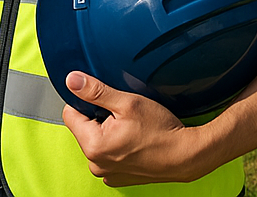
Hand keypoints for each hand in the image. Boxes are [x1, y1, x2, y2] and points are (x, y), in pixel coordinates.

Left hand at [62, 72, 204, 186]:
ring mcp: (108, 173)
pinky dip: (115, 144)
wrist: (187, 155)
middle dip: (97, 116)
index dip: (85, 101)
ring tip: (129, 127)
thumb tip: (71, 80)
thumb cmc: (161, 130)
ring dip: (106, 130)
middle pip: (82, 127)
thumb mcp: (127, 102)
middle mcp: (97, 164)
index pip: (70, 113)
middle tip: (121, 115)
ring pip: (94, 140)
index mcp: (94, 146)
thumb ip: (95, 91)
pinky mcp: (118, 177)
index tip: (104, 102)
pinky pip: (106, 153)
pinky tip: (132, 139)